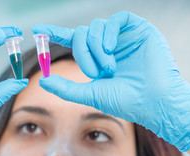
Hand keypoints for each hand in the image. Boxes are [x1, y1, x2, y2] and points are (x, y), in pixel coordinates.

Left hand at [33, 11, 189, 151]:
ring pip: (96, 27)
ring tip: (109, 68)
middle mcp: (107, 46)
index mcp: (96, 58)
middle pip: (81, 34)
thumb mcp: (89, 94)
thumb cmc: (123, 101)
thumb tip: (42, 79)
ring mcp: (122, 37)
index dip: (54, 33)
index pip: (72, 41)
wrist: (151, 102)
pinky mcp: (138, 29)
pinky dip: (108, 32)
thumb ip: (65, 88)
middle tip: (94, 72)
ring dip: (96, 48)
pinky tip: (109, 49)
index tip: (37, 30)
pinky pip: (117, 19)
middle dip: (82, 53)